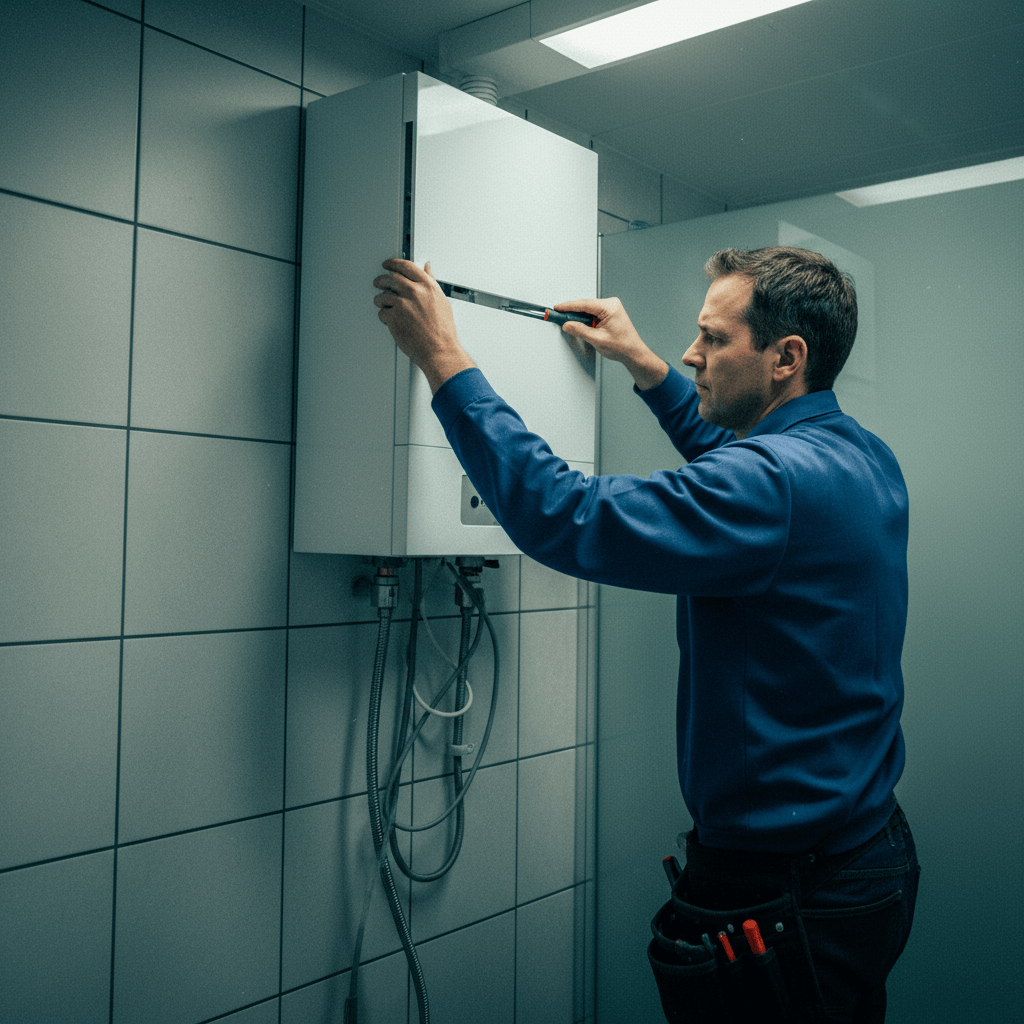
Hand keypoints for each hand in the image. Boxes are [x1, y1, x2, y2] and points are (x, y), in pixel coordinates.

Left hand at [373, 259, 475, 392]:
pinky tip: (392, 322)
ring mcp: (402, 304)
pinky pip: (382, 313)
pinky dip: (385, 317)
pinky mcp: (393, 318)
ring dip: (380, 300)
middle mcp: (414, 292)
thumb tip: (426, 269)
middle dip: (381, 280)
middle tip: (378, 283)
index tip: (387, 264)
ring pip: (382, 296)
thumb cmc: (443, 330)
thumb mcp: (441, 301)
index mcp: (427, 286)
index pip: (405, 266)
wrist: (439, 350)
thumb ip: (431, 282)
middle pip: (389, 278)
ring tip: (384, 306)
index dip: (393, 263)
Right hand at [553, 297, 667, 389]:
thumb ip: (580, 330)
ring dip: (579, 317)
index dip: (568, 306)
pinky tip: (579, 324)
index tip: (557, 308)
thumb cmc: (622, 346)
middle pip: (585, 305)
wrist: (633, 352)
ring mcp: (611, 308)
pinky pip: (593, 313)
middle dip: (572, 312)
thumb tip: (568, 325)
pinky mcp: (609, 313)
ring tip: (569, 324)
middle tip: (558, 317)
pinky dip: (585, 319)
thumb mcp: (597, 339)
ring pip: (588, 310)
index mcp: (610, 307)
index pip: (584, 304)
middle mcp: (611, 304)